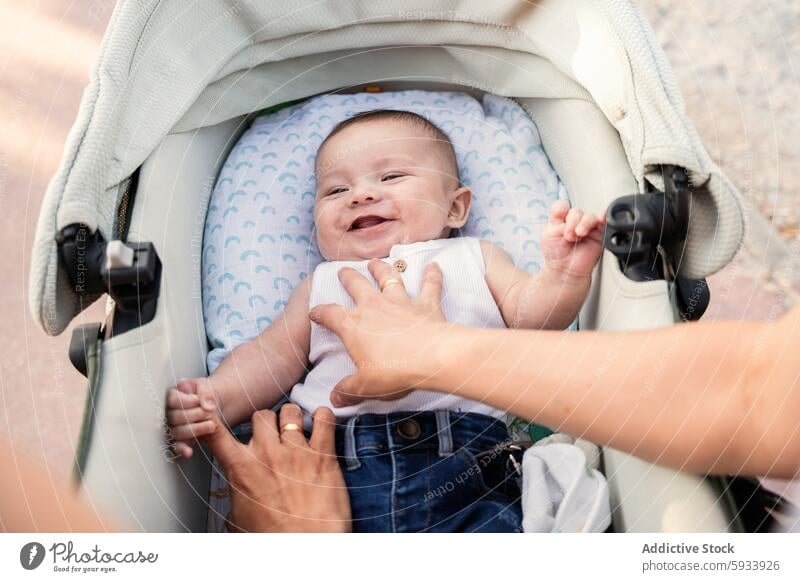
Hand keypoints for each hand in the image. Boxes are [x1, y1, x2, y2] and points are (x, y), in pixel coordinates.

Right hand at [165, 378, 218, 457]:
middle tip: (208, 412)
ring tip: (212, 425)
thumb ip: (205, 392)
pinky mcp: (180, 438)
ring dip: (195, 430)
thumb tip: (205, 403)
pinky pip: (177, 446)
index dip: (186, 401)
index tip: (198, 400)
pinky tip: (188, 451)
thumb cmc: (203, 393)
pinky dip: (182, 449)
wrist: (210, 404)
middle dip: (194, 415)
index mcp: (171, 396)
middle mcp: (168, 413)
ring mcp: (172, 426)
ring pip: (177, 432)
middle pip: (174, 417)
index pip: (172, 400)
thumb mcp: (205, 386)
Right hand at [203, 404, 350, 531]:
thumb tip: (235, 496)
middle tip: (273, 432)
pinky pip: (325, 419)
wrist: (308, 547)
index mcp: (242, 469)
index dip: (212, 417)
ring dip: (293, 416)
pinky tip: (322, 422)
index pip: (217, 434)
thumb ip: (237, 497)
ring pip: (290, 411)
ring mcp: (296, 452)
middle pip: (261, 415)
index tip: (210, 409)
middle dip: (266, 421)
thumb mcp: (240, 520)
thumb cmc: (275, 538)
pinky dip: (324, 416)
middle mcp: (267, 455)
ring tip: (298, 426)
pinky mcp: (323, 454)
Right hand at [309, 259, 448, 406]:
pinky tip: (435, 265)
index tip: (314, 313)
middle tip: (343, 271)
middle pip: (356, 284)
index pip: (329, 314)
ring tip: (376, 262)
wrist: (432, 358)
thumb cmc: (394, 371)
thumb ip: (348, 390)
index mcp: (353, 325)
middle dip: (347, 277)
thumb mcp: (365, 386)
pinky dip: (432, 275)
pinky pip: (430, 285)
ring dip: (381, 268)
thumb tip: (335, 398)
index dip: (319, 313)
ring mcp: (400, 301)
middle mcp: (373, 306)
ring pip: (388, 277)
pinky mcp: (425, 304)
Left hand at [540, 200, 605, 281]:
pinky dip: (603, 218)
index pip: (562, 206)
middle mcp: (574, 222)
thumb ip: (557, 221)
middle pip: (576, 212)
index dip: (561, 210)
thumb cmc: (555, 254)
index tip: (559, 218)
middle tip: (568, 236)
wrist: (565, 270)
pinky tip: (600, 219)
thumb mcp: (548, 234)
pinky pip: (604, 221)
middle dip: (572, 223)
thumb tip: (570, 214)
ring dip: (584, 224)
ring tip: (579, 235)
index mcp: (560, 219)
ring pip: (589, 216)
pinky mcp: (599, 234)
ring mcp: (587, 227)